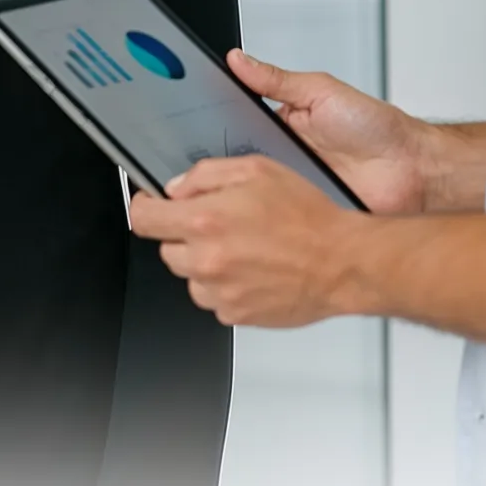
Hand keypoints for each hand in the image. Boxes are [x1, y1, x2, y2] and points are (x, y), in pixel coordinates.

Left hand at [129, 155, 364, 326]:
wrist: (343, 263)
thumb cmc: (309, 218)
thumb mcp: (256, 170)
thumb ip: (205, 175)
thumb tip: (176, 188)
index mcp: (204, 221)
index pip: (142, 219)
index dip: (145, 207)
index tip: (153, 205)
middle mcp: (206, 260)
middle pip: (165, 249)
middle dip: (184, 235)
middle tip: (218, 226)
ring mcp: (219, 292)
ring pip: (190, 276)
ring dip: (205, 263)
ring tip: (243, 249)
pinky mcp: (235, 315)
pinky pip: (214, 299)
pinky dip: (226, 286)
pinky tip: (253, 270)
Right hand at [226, 48, 429, 214]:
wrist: (414, 169)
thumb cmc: (376, 128)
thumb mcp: (321, 92)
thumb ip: (277, 79)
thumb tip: (239, 58)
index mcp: (283, 124)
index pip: (236, 126)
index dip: (216, 127)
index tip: (195, 125)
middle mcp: (284, 156)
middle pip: (239, 162)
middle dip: (225, 163)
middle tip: (214, 161)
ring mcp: (294, 186)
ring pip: (254, 192)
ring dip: (248, 190)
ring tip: (238, 185)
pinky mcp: (306, 212)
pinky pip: (279, 217)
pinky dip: (272, 214)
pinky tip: (264, 209)